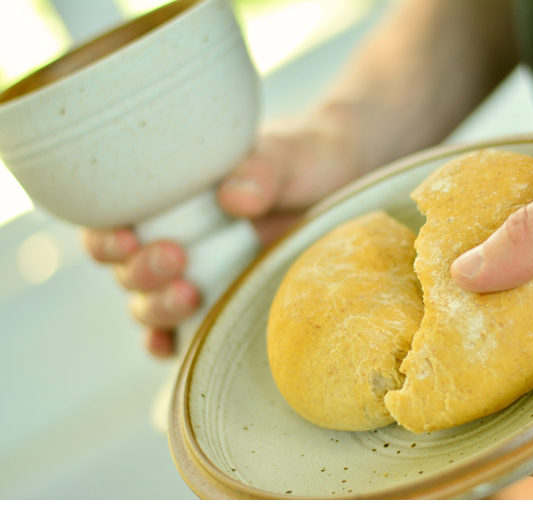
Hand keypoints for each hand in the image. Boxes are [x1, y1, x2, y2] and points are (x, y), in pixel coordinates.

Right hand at [83, 114, 362, 357]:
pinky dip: (171, 344)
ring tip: (191, 295)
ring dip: (157, 308)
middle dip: (139, 272)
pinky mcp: (227, 303)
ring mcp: (199, 276)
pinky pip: (184, 334)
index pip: (111, 222)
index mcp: (170, 199)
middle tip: (175, 259)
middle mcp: (175, 239)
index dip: (103, 237)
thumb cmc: (305, 159)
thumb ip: (262, 170)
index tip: (127, 236)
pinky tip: (178, 345)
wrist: (342, 181)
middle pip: (127, 271)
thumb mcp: (288, 156)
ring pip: (149, 306)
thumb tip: (234, 198)